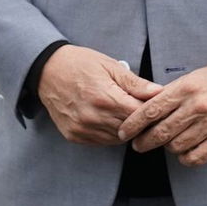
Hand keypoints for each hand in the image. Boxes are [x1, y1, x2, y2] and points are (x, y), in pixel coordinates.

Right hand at [37, 45, 162, 144]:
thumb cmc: (80, 64)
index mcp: (104, 97)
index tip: (155, 107)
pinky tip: (108, 118)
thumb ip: (135, 83)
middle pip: (129, 129)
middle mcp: (92, 117)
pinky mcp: (74, 135)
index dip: (150, 112)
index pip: (139, 115)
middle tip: (142, 110)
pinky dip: (109, 133)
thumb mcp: (110, 66)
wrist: (46, 70)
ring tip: (123, 112)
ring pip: (117, 139)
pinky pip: (101, 141)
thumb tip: (160, 92)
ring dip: (125, 129)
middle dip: (140, 121)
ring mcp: (82, 128)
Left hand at [117, 60, 206, 167]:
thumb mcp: (191, 77)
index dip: (133, 124)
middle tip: (138, 144)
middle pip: (161, 132)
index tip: (123, 132)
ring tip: (165, 142)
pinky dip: (184, 158)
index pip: (151, 109)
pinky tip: (182, 151)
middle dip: (144, 141)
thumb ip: (169, 93)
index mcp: (187, 88)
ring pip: (176, 147)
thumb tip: (144, 109)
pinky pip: (196, 158)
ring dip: (166, 147)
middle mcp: (198, 107)